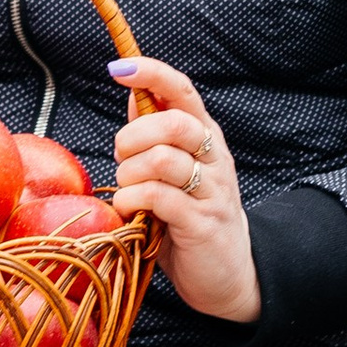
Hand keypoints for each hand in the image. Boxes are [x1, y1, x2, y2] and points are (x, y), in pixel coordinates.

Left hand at [105, 53, 259, 324]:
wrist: (228, 277)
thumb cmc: (191, 220)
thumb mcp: (175, 172)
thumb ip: (156, 135)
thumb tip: (134, 93)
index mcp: (206, 138)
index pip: (183, 91)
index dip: (151, 73)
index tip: (119, 68)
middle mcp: (215, 158)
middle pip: (172, 123)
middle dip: (132, 137)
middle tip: (123, 160)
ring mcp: (212, 191)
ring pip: (162, 159)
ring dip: (130, 173)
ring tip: (128, 190)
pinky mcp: (202, 223)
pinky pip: (158, 197)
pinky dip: (132, 200)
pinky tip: (130, 211)